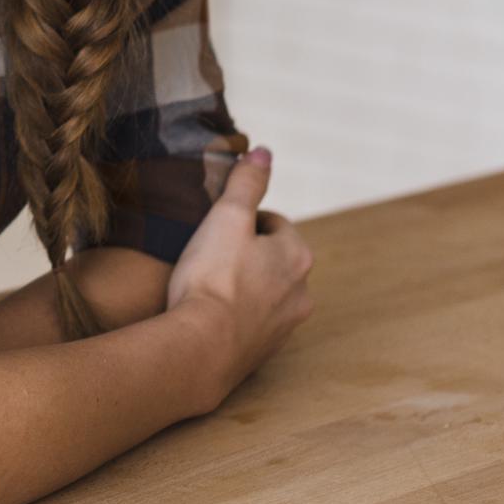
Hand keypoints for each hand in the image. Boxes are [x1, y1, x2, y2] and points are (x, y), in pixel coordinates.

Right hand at [166, 146, 314, 413]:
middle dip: (246, 253)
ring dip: (244, 285)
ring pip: (265, 292)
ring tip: (207, 283)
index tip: (216, 225)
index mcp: (297, 256)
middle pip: (272, 259)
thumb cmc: (213, 277)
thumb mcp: (227, 217)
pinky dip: (236, 314)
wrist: (202, 347)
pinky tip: (209, 312)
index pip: (274, 223)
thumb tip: (263, 151)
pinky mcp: (264, 352)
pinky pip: (253, 322)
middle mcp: (301, 293)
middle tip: (209, 252)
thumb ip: (246, 183)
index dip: (243, 219)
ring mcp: (285, 326)